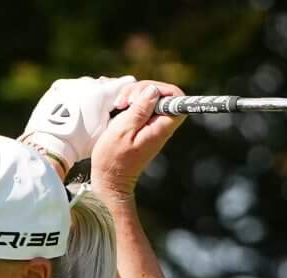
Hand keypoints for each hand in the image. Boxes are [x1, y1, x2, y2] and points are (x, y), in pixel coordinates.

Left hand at [21, 75, 132, 170]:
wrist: (50, 142)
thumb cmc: (81, 142)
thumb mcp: (106, 132)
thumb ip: (122, 117)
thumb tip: (134, 108)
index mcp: (103, 92)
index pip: (125, 83)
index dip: (129, 94)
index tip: (126, 104)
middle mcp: (89, 82)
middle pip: (105, 84)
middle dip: (107, 96)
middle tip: (104, 113)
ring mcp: (72, 83)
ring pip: (88, 86)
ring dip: (90, 96)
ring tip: (86, 114)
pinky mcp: (59, 87)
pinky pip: (71, 88)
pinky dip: (74, 96)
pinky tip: (72, 110)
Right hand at [88, 80, 184, 196]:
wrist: (110, 180)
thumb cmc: (114, 158)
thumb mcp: (124, 130)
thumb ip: (140, 110)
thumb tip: (154, 90)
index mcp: (161, 128)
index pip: (177, 98)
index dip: (161, 89)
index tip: (141, 95)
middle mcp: (161, 126)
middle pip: (162, 94)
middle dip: (142, 90)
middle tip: (124, 101)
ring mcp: (153, 126)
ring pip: (150, 97)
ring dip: (133, 95)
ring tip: (118, 105)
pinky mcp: (144, 126)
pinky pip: (142, 106)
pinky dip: (130, 102)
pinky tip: (119, 107)